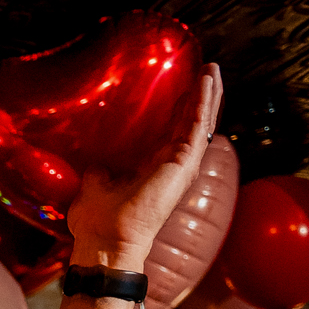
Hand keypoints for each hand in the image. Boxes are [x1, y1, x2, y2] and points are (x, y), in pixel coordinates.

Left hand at [66, 62, 224, 271]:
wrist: (104, 239)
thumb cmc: (98, 221)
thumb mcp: (96, 184)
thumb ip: (101, 171)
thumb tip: (97, 164)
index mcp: (153, 168)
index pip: (172, 132)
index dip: (179, 108)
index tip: (181, 86)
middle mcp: (172, 166)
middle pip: (192, 124)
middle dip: (200, 96)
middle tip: (205, 70)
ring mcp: (181, 164)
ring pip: (201, 121)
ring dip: (208, 94)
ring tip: (212, 69)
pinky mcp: (184, 163)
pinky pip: (198, 126)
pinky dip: (204, 102)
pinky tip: (207, 81)